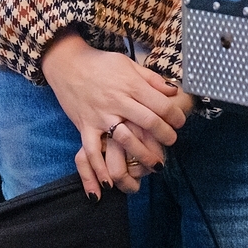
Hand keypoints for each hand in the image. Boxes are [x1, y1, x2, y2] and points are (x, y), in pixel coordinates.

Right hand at [39, 28, 192, 197]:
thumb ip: (151, 79)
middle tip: (172, 141)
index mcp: (130, 84)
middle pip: (149, 122)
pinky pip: (92, 151)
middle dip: (166, 136)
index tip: (180, 122)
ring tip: (156, 166)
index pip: (160, 104)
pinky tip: (109, 184)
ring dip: (143, 156)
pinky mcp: (85, 126)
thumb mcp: (128, 64)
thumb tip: (173, 92)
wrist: (67, 64)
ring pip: (125, 140)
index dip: (175, 116)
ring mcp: (100, 115)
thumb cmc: (101, 64)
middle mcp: (117, 101)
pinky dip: (99, 169)